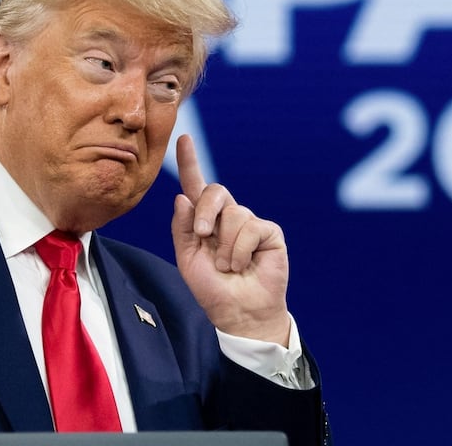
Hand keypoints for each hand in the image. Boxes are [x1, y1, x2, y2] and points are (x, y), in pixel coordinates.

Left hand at [171, 135, 291, 345]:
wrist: (239, 313)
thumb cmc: (213, 289)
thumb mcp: (188, 259)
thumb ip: (182, 228)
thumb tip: (182, 197)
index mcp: (205, 221)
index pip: (197, 187)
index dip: (190, 162)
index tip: (183, 138)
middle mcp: (228, 217)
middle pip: (215, 191)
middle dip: (205, 212)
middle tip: (204, 237)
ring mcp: (250, 223)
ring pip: (233, 214)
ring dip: (225, 246)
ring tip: (228, 267)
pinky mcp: (269, 232)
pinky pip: (251, 227)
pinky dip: (240, 250)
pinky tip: (243, 265)